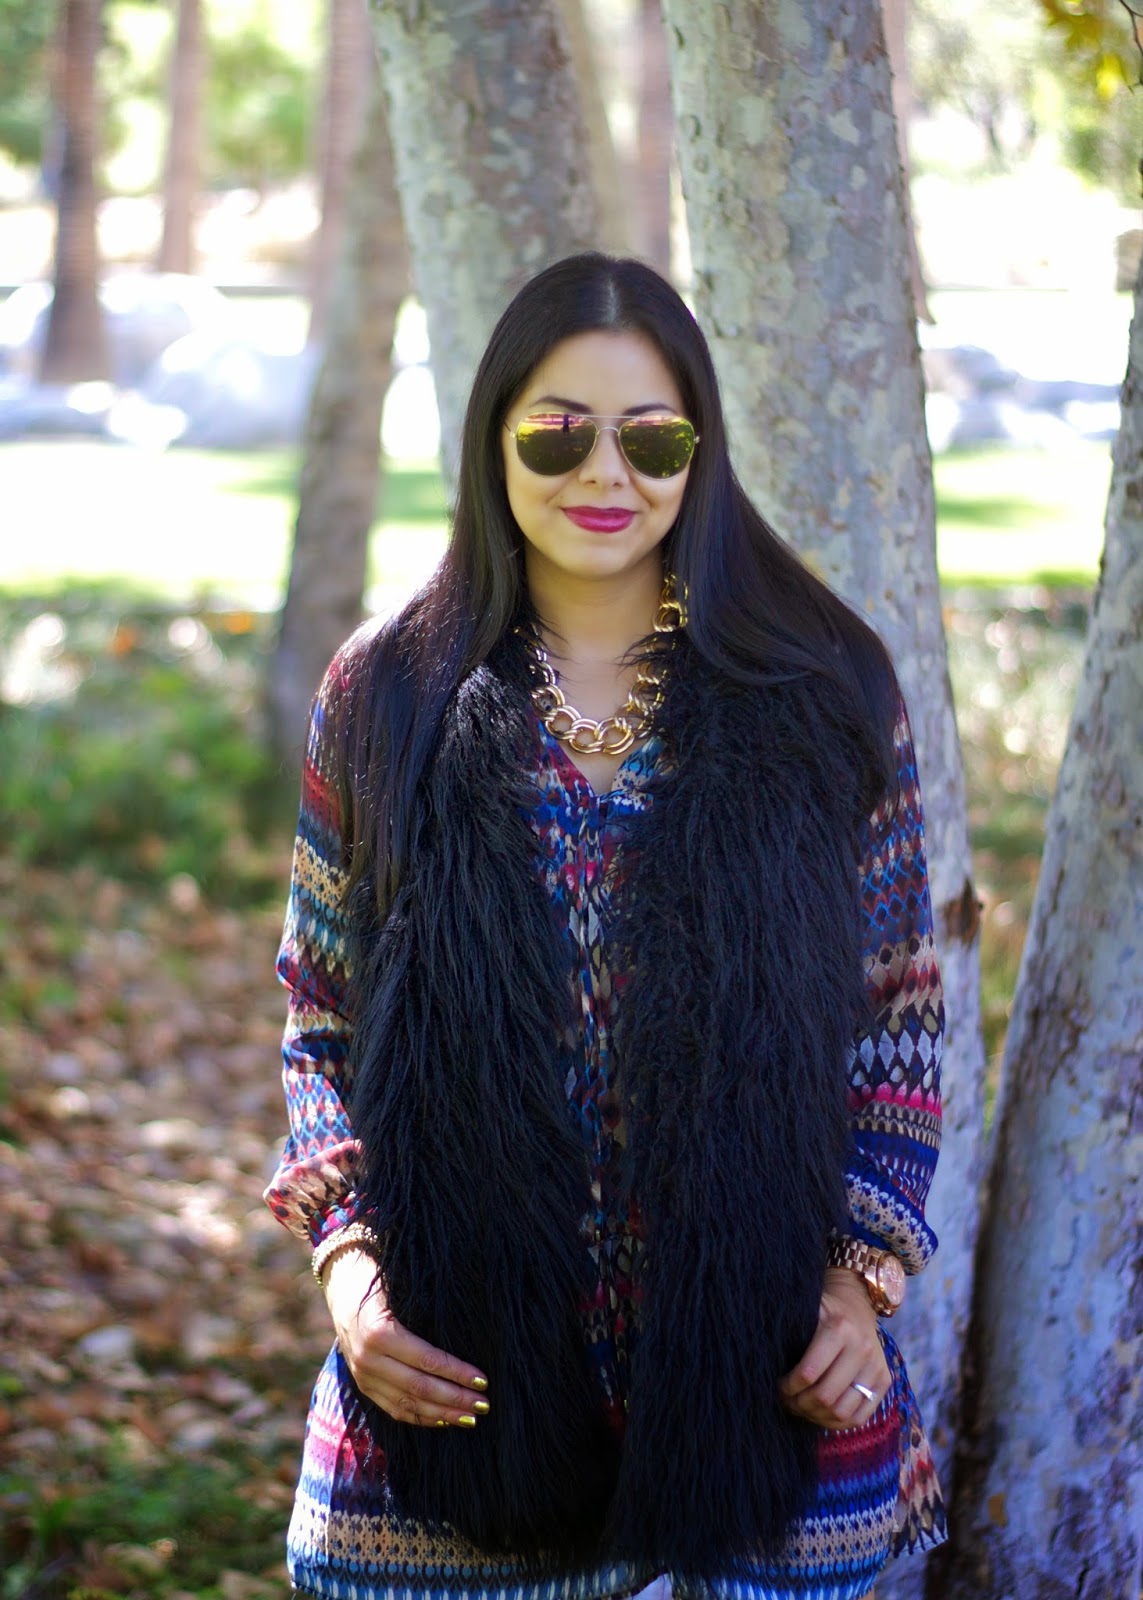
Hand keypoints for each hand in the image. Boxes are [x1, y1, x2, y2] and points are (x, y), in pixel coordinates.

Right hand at [323, 1248, 489, 1428]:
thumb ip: (427, 1315)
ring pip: (408, 1403)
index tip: (483, 1380)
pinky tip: (444, 1419)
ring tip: (470, 1418)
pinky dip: (421, 1417)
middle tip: (483, 1404)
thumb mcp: (401, 1290)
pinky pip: (394, 1409)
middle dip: (455, 1398)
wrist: (343, 1288)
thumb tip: (470, 1336)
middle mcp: (368, 1359)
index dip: (457, 1373)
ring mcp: (363, 1376)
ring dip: (442, 1413)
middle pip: (419, 1387)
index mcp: (379, 1333)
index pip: (427, 1360)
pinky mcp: (364, 1386)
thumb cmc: (383, 1282)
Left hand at [778, 1267, 891, 1430]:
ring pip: (842, 1411)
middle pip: (825, 1396)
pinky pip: (859, 1417)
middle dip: (799, 1404)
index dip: (788, 1387)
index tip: (778, 1386)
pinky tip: (819, 1414)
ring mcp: (876, 1367)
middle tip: (786, 1402)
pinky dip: (836, 1423)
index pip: (808, 1373)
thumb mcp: (805, 1310)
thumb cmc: (821, 1309)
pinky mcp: (884, 1381)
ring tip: (801, 1409)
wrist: (857, 1303)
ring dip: (816, 1416)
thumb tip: (754, 1357)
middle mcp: (862, 1348)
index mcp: (839, 1328)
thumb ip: (786, 1329)